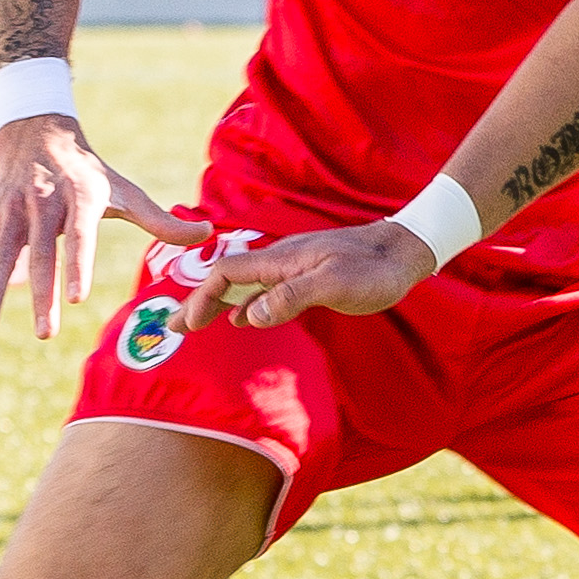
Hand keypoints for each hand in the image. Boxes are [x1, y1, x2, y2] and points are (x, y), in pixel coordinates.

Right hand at [0, 112, 206, 338]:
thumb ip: (160, 221)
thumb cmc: (88, 174)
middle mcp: (41, 201)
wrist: (36, 134)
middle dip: (40, 295)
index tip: (77, 297)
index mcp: (79, 195)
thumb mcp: (124, 190)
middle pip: (38, 252)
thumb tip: (207, 235)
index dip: (78, 264)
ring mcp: (9, 208)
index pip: (81, 234)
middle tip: (45, 334)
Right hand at [204, 220, 435, 329]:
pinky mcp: (306, 276)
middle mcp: (281, 260)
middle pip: (228, 278)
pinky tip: (242, 319)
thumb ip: (291, 297)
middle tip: (176, 328)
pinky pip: (263, 290)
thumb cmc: (373, 270)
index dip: (203, 298)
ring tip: (197, 324)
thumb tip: (250, 315)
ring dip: (218, 304)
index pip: (227, 274)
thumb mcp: (334, 285)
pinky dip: (243, 304)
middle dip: (200, 301)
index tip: (187, 325)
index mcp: (282, 260)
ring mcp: (293, 267)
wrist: (403, 250)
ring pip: (244, 285)